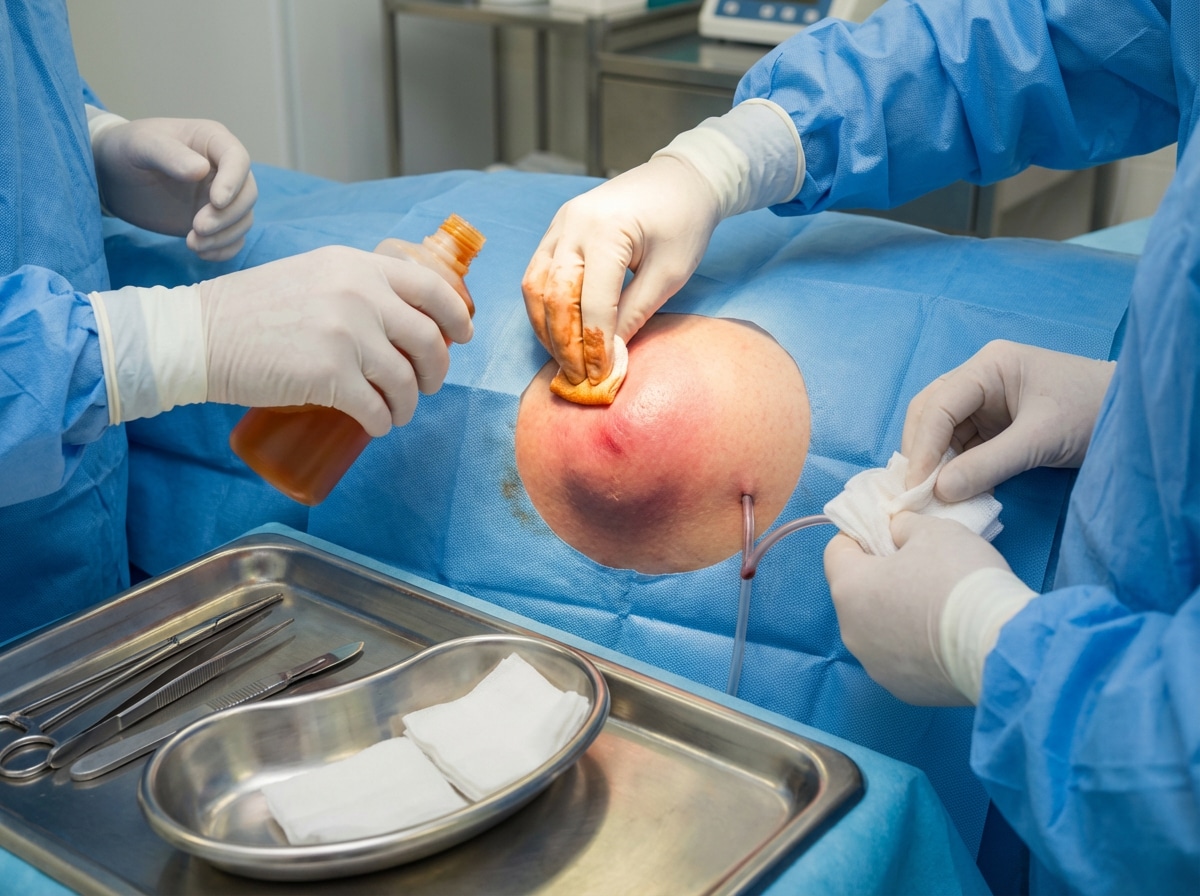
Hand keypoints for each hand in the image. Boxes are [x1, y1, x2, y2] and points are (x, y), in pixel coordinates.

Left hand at [92, 117, 256, 260]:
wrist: (113, 176)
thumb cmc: (127, 150)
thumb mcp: (141, 145)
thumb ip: (169, 154)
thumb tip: (201, 170)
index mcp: (212, 141)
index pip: (238, 159)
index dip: (233, 182)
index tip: (216, 202)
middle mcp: (224, 169)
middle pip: (247, 194)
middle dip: (227, 216)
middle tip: (197, 228)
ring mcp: (222, 198)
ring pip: (243, 219)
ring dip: (224, 236)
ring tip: (192, 243)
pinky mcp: (215, 221)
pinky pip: (233, 239)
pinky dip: (223, 250)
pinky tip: (200, 252)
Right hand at [200, 245, 473, 434]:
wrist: (199, 334)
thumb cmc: (252, 309)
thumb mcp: (313, 275)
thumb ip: (355, 285)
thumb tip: (400, 317)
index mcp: (357, 265)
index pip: (431, 287)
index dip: (456, 315)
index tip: (462, 336)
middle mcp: (359, 294)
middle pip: (428, 341)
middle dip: (437, 371)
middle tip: (427, 386)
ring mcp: (346, 334)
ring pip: (406, 381)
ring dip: (408, 405)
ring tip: (396, 412)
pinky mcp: (330, 375)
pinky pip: (377, 409)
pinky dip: (382, 423)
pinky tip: (375, 426)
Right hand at [522, 155, 721, 384]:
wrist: (681, 179)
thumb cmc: (684, 222)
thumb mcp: (670, 273)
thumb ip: (636, 313)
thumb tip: (610, 357)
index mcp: (606, 231)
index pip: (593, 301)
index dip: (596, 345)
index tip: (603, 376)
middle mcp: (573, 224)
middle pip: (555, 296)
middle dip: (566, 344)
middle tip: (580, 377)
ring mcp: (559, 224)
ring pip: (536, 287)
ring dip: (547, 329)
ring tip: (566, 362)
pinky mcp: (557, 229)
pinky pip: (537, 274)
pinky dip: (544, 308)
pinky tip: (558, 333)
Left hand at [824, 512, 1011, 704]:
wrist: (1001, 645)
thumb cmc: (959, 578)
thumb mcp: (933, 531)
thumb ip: (904, 527)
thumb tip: (896, 533)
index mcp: (849, 589)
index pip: (837, 553)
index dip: (861, 537)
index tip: (887, 534)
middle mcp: (852, 632)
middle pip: (857, 594)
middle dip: (881, 578)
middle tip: (919, 568)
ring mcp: (876, 666)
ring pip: (878, 630)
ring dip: (897, 615)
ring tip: (938, 605)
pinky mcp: (904, 691)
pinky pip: (902, 659)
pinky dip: (916, 647)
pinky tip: (947, 638)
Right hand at [901, 340, 1115, 500]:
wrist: (1134, 417)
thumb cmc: (1092, 411)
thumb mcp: (1040, 439)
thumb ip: (988, 465)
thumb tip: (940, 492)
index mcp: (988, 366)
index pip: (938, 404)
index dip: (922, 447)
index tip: (916, 486)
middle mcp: (979, 379)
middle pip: (929, 414)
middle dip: (921, 453)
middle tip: (915, 493)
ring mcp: (985, 402)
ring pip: (941, 433)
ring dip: (935, 465)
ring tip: (932, 498)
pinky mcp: (994, 425)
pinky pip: (962, 447)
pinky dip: (955, 470)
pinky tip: (954, 492)